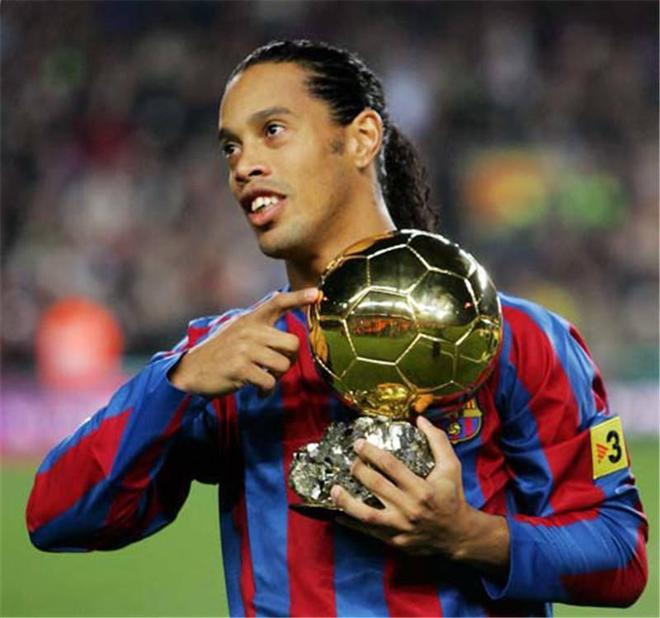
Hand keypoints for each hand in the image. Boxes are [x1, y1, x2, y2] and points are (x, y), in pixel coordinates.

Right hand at [169, 287, 318, 396]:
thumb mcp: (239, 331)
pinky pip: (269, 382)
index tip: (316, 294)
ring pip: (283, 364)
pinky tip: (258, 390)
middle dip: (290, 358)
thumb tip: (291, 339)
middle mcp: (250, 330)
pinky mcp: (240, 369)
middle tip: (277, 366)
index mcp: (251, 319)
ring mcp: (245, 349)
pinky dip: (266, 390)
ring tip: (265, 377)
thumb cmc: (222, 352)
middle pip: (292, 343)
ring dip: (277, 376)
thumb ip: (262, 329)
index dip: (298, 297)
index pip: (277, 303)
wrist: (192, 370)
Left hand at [330, 416, 474, 557]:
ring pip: (367, 515)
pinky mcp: (395, 541)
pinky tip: (339, 515)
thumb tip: (420, 419)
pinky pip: (369, 533)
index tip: (358, 443)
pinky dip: (352, 524)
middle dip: (358, 470)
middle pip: (376, 486)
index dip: (372, 452)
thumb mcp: (451, 467)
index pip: (391, 466)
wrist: (458, 535)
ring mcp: (401, 527)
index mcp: (422, 488)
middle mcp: (409, 508)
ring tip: (334, 490)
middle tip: (349, 461)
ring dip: (347, 502)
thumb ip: (438, 441)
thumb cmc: (452, 496)